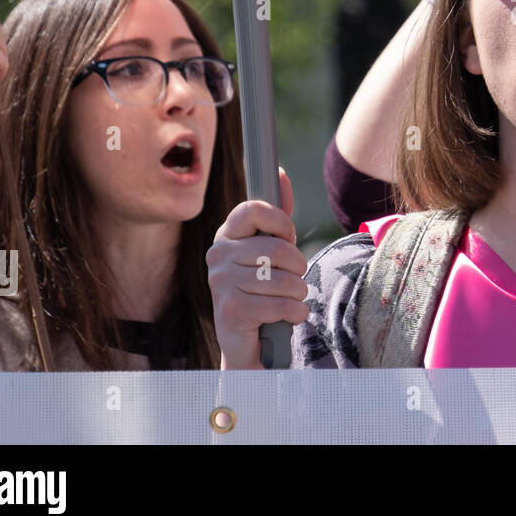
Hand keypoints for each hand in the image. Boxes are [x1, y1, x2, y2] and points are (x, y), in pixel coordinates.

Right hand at [206, 168, 307, 369]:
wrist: (248, 342)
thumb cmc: (262, 290)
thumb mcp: (271, 251)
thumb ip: (277, 217)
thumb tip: (279, 173)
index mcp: (227, 235)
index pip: (252, 209)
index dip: (280, 222)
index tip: (289, 237)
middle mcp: (217, 255)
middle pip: (277, 249)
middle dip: (298, 267)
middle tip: (292, 279)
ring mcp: (220, 282)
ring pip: (284, 280)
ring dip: (298, 294)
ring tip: (287, 300)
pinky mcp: (230, 310)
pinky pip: (281, 304)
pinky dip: (295, 314)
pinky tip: (285, 318)